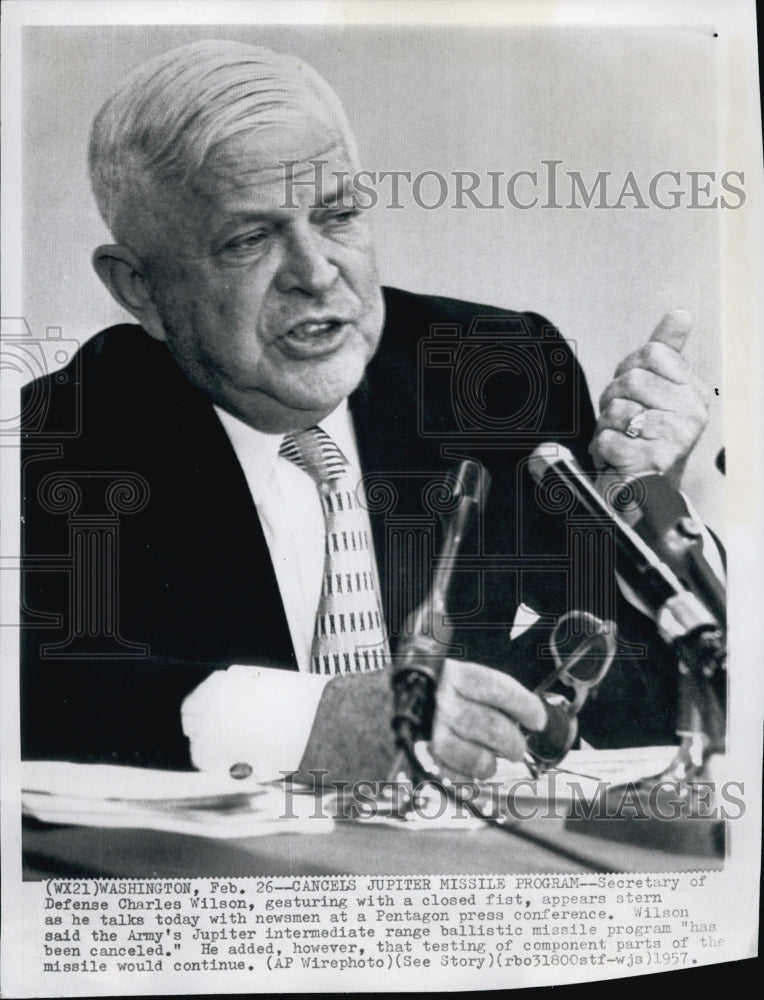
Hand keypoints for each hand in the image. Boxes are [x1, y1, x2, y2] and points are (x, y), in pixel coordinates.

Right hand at [428, 658, 545, 780]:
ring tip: (494, 759)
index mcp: (458, 676)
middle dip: (513, 742)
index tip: (538, 721)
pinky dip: (469, 775)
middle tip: (517, 747)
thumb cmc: (454, 693)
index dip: (525, 707)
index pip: (498, 690)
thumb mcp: (473, 682)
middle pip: (492, 726)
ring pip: (476, 757)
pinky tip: (473, 766)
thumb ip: (501, 696)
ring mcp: (433, 730)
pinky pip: (456, 775)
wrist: (414, 700)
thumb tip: (536, 719)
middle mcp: (443, 701)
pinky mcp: (427, 756)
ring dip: (492, 763)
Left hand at [589, 310, 709, 487]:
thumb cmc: (643, 439)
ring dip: (606, 427)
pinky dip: (602, 448)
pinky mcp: (654, 462)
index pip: (651, 353)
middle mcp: (692, 413)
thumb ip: (666, 352)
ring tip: (621, 441)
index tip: (632, 394)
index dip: (628, 370)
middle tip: (622, 423)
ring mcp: (677, 438)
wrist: (641, 491)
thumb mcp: (654, 390)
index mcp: (692, 391)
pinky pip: (608, 438)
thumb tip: (681, 314)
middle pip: (632, 380)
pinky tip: (616, 458)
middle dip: (613, 400)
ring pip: (619, 409)